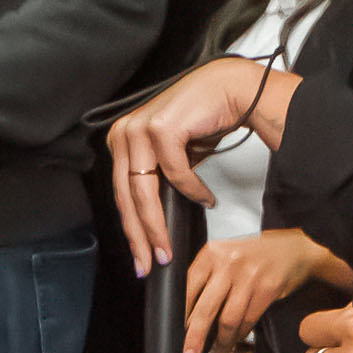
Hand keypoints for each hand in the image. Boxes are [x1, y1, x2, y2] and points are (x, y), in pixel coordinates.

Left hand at [105, 58, 295, 275]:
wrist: (231, 89)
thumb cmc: (204, 122)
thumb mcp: (173, 155)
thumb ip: (158, 180)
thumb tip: (153, 218)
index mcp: (121, 141)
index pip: (121, 193)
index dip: (131, 228)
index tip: (141, 256)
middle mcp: (124, 133)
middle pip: (126, 196)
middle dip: (139, 236)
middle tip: (149, 263)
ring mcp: (139, 129)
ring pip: (143, 191)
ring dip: (157, 224)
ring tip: (169, 248)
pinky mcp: (161, 128)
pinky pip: (175, 173)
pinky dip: (191, 190)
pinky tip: (206, 199)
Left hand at [181, 227, 348, 352]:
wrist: (293, 249)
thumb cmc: (253, 255)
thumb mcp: (224, 257)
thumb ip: (205, 277)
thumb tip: (187, 314)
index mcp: (211, 254)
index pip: (187, 289)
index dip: (181, 316)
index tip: (176, 333)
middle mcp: (228, 263)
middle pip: (205, 308)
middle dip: (195, 337)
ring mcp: (249, 276)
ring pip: (228, 319)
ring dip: (221, 340)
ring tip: (216, 349)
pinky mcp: (267, 288)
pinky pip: (248, 320)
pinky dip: (240, 334)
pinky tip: (234, 339)